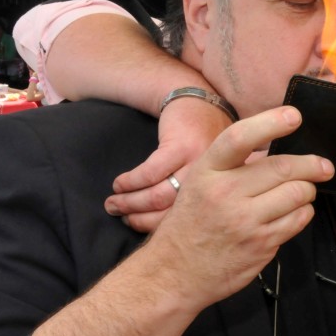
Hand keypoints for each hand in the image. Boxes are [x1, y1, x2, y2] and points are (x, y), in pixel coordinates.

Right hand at [105, 99, 233, 230]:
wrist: (198, 103)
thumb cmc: (199, 143)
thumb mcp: (210, 172)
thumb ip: (199, 199)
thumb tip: (173, 231)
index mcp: (222, 191)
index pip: (190, 221)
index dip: (162, 229)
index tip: (141, 232)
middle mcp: (215, 179)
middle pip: (172, 212)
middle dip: (141, 219)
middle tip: (122, 220)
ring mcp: (197, 163)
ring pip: (158, 194)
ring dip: (130, 202)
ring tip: (113, 205)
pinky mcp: (180, 147)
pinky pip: (150, 173)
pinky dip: (131, 181)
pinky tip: (120, 184)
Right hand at [145, 106, 333, 308]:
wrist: (174, 272)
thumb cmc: (191, 223)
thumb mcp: (199, 184)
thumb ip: (233, 165)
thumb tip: (276, 147)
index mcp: (207, 171)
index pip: (240, 138)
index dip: (270, 123)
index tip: (294, 116)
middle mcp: (225, 193)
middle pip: (282, 168)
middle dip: (312, 164)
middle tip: (323, 166)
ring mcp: (245, 221)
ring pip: (298, 193)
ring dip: (307, 190)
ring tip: (303, 191)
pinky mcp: (261, 245)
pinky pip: (298, 220)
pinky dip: (303, 212)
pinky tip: (293, 212)